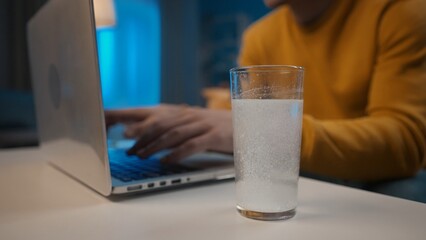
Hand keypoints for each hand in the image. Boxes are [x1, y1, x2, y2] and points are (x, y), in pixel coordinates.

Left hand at [105, 104, 232, 162]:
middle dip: (142, 135)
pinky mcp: (215, 136)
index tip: (122, 131)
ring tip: (142, 156)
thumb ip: (176, 128)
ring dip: (155, 146)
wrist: (249, 125)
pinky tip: (166, 161)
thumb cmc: (217, 127)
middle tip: (127, 147)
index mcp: (185, 112)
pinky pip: (192, 145)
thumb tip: (150, 139)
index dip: (139, 121)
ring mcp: (203, 125)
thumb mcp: (195, 124)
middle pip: (161, 123)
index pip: (157, 114)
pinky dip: (177, 154)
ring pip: (174, 134)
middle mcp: (191, 116)